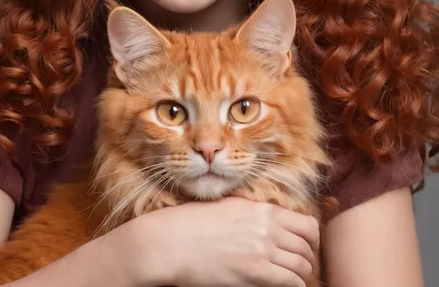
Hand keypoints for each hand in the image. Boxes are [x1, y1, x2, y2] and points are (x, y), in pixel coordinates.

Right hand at [142, 196, 319, 286]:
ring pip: (302, 266)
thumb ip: (254, 213)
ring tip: (293, 279)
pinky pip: (290, 282)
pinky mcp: (255, 273)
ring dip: (302, 274)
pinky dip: (294, 286)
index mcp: (263, 210)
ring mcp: (262, 250)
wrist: (173, 241)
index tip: (306, 247)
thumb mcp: (229, 206)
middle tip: (300, 267)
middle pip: (307, 246)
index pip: (307, 224)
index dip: (312, 239)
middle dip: (308, 258)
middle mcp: (267, 228)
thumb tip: (270, 220)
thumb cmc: (194, 223)